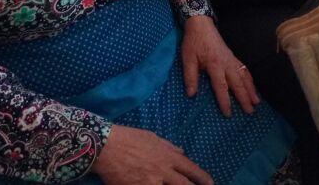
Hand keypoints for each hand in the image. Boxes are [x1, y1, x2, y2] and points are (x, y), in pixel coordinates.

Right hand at [93, 124, 212, 184]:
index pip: (191, 168)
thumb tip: (182, 151)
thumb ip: (169, 147)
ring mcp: (152, 182)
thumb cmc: (130, 139)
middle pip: (185, 184)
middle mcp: (163, 170)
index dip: (202, 177)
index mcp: (169, 156)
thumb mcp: (153, 138)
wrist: (108, 147)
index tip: (210, 182)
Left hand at [181, 15, 258, 116]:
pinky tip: (253, 86)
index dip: (225, 101)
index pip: (221, 86)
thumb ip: (190, 77)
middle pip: (238, 83)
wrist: (202, 26)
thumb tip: (191, 95)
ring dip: (251, 89)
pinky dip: (250, 79)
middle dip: (244, 98)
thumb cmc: (193, 43)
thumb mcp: (187, 59)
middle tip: (250, 112)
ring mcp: (232, 60)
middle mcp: (227, 63)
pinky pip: (244, 70)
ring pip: (244, 76)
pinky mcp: (233, 57)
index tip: (229, 114)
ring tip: (256, 102)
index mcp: (215, 65)